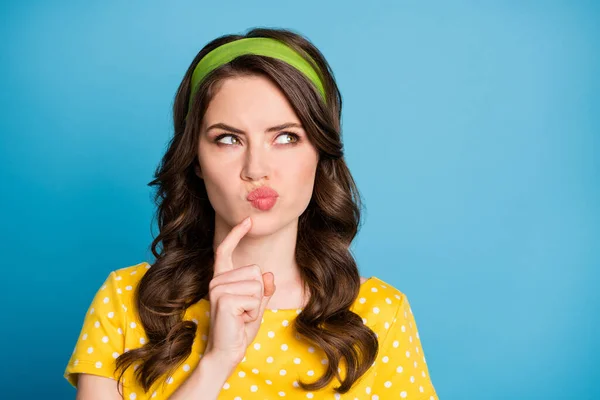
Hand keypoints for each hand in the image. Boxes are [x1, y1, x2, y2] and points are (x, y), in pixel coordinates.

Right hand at [204, 216, 275, 367]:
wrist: (227, 352)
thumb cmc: (240, 329)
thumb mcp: (257, 307)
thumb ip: (263, 290)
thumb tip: (269, 274)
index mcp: (222, 279)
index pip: (225, 251)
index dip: (237, 235)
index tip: (248, 220)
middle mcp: (216, 280)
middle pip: (255, 271)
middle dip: (259, 294)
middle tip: (245, 312)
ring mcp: (217, 288)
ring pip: (257, 284)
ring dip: (257, 305)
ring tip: (242, 317)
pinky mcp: (224, 298)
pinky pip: (255, 298)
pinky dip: (254, 312)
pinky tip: (240, 320)